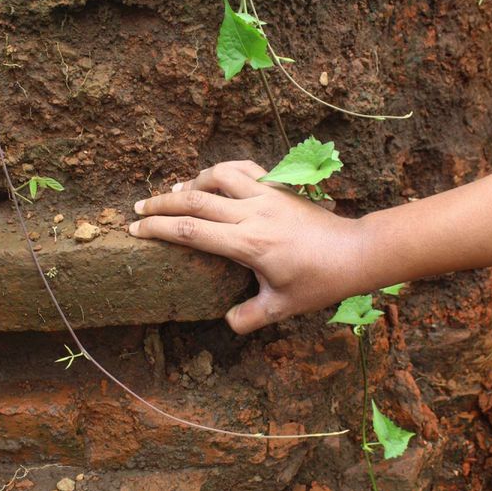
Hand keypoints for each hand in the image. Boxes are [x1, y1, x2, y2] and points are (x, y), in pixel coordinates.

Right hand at [129, 161, 367, 333]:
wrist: (356, 252)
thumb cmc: (319, 282)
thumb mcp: (282, 307)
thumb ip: (249, 318)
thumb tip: (227, 322)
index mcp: (247, 244)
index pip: (190, 231)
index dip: (157, 229)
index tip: (135, 230)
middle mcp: (252, 214)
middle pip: (194, 200)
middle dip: (160, 204)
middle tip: (138, 208)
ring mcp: (266, 195)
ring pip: (217, 175)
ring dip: (190, 181)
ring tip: (174, 193)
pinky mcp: (278, 187)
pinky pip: (244, 168)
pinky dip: (222, 169)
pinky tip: (214, 178)